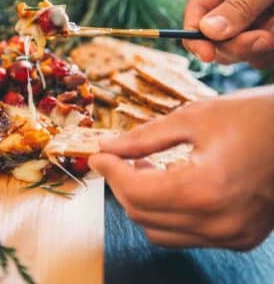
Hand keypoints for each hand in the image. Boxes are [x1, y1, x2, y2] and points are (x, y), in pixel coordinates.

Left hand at [89, 87, 273, 249]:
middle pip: (144, 215)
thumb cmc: (254, 118)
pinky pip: (187, 234)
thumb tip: (109, 146)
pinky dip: (168, 212)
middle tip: (117, 157)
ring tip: (143, 167)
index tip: (99, 155)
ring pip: (161, 232)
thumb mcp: (196, 117)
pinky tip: (170, 181)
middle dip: (122, 185)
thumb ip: (146, 136)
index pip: (136, 192)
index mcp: (205, 189)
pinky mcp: (239, 237)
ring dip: (143, 201)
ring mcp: (231, 236)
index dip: (111, 172)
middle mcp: (218, 223)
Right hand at [183, 0, 273, 67]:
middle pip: (215, 37)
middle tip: (267, 39)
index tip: (207, 56)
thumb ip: (242, 5)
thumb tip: (207, 32)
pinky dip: (273, 47)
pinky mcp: (264, 28)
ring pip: (239, 48)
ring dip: (263, 45)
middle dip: (239, 42)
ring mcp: (247, 15)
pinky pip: (260, 52)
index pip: (196, 10)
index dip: (196, 35)